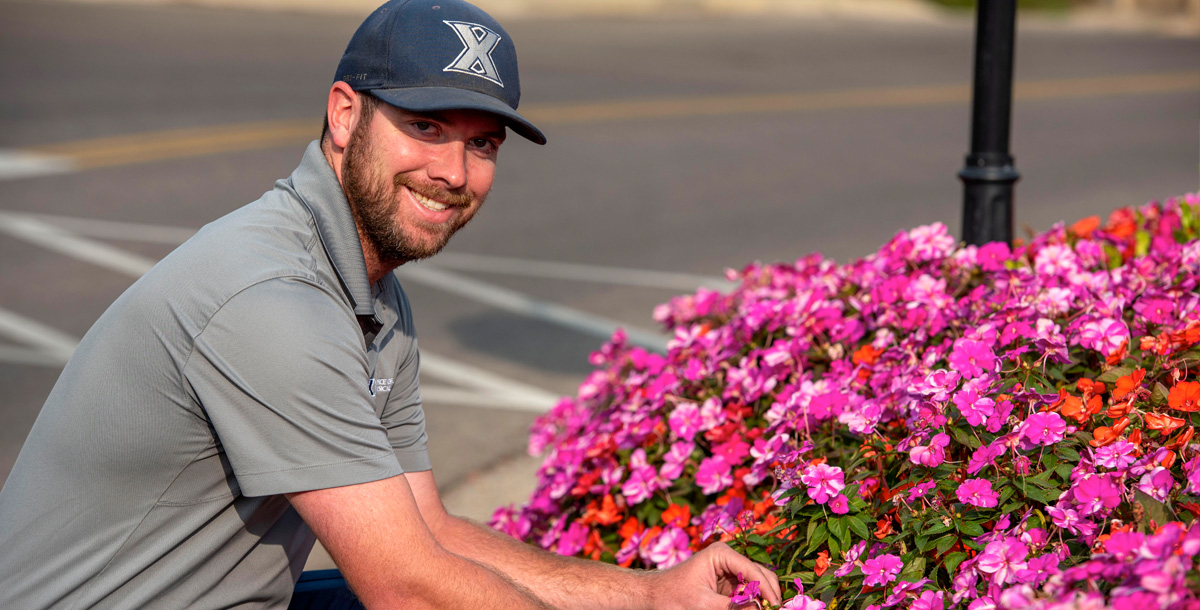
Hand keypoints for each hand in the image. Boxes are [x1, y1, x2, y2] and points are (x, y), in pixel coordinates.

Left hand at [648, 542, 781, 608]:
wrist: (653, 596)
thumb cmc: (672, 597)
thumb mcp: (703, 604)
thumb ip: (734, 608)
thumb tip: (760, 609)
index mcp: (721, 554)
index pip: (753, 570)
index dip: (767, 590)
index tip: (775, 608)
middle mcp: (729, 558)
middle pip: (760, 574)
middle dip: (768, 593)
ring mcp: (729, 570)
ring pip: (757, 583)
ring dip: (762, 598)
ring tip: (767, 609)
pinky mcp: (728, 583)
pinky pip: (748, 591)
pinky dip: (753, 601)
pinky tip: (756, 608)